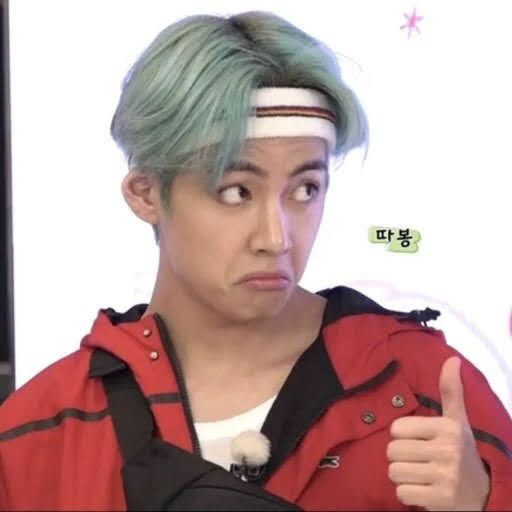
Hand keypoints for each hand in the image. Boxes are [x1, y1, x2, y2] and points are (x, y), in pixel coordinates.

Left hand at [386, 356, 489, 510]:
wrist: (482, 495)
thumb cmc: (461, 451)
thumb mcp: (457, 420)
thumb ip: (451, 391)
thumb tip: (452, 359)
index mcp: (448, 428)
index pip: (396, 429)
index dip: (402, 436)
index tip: (418, 440)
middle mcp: (448, 451)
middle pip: (392, 451)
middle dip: (400, 457)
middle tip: (418, 460)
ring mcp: (445, 477)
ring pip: (394, 472)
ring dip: (403, 476)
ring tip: (420, 474)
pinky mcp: (441, 500)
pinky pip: (402, 493)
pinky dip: (408, 494)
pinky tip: (424, 490)